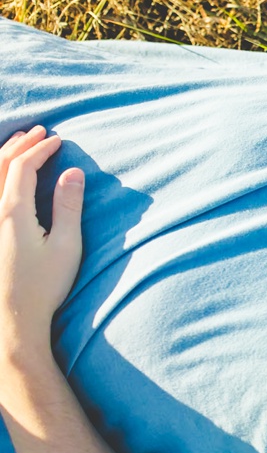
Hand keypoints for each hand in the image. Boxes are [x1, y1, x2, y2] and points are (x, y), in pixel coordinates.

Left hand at [0, 127, 84, 354]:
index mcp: (12, 212)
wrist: (12, 320)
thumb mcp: (66, 246)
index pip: (22, 166)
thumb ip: (68, 206)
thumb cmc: (43, 286)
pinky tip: (6, 179)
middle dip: (20, 145)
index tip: (58, 140)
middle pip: (0, 166)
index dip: (40, 149)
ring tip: (20, 145)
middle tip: (39, 132)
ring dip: (4, 156)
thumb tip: (73, 173)